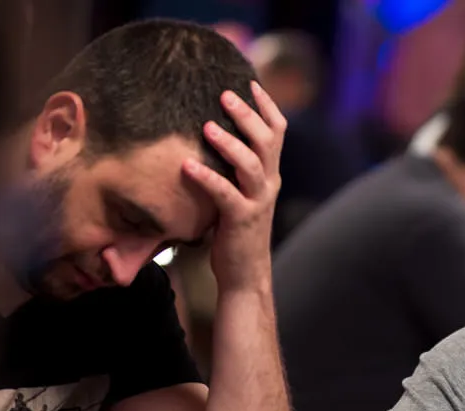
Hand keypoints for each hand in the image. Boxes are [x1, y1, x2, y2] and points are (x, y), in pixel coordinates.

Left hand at [184, 82, 286, 291]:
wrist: (246, 275)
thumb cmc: (235, 232)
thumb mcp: (240, 194)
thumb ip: (233, 169)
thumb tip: (207, 137)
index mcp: (269, 175)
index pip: (277, 133)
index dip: (267, 106)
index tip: (249, 83)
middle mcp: (269, 184)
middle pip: (268, 141)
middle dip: (247, 115)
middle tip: (225, 94)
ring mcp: (257, 202)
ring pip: (251, 164)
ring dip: (229, 143)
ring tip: (206, 126)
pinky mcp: (242, 220)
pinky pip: (225, 194)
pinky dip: (207, 178)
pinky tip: (187, 165)